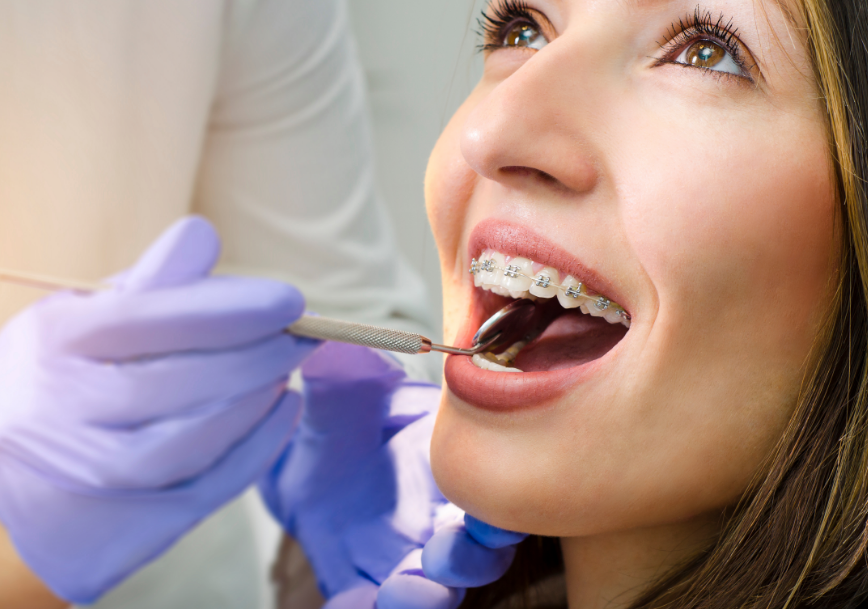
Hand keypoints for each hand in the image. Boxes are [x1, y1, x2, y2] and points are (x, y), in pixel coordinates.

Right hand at [0, 217, 318, 603]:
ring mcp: (84, 475)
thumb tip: (204, 234)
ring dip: (254, 402)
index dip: (231, 309)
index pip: (150, 319)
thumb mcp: (86, 316)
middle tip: (299, 337)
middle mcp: (59, 412)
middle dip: (255, 355)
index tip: (290, 301)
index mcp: (55, 343)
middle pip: (176, 382)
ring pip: (190, 442)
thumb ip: (150, 282)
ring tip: (283, 371)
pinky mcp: (114, 527)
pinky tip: (281, 411)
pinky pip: (202, 489)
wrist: (6, 466)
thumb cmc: (63, 375)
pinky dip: (256, 448)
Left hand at [259, 342, 525, 608]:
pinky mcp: (362, 580)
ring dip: (427, 596)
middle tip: (444, 556)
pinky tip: (348, 606)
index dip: (504, 506)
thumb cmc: (340, 415)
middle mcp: (439, 516)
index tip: (494, 514)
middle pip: (479, 552)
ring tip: (400, 591)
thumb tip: (339, 351)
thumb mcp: (338, 392)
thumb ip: (348, 378)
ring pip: (435, 589)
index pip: (497, 489)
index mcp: (451, 464)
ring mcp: (403, 554)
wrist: (302, 453)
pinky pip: (367, 605)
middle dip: (471, 560)